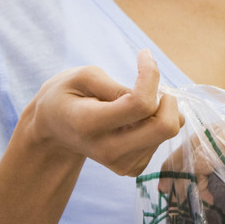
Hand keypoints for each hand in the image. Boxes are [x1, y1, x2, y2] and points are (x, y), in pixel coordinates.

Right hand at [24, 50, 181, 176]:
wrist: (55, 130)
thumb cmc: (69, 96)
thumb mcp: (82, 77)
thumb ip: (117, 85)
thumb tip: (156, 97)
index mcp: (89, 123)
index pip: (140, 104)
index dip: (150, 75)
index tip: (143, 55)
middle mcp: (107, 150)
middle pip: (165, 127)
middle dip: (168, 100)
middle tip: (154, 87)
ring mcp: (121, 163)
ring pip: (167, 132)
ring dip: (161, 111)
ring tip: (135, 103)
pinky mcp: (133, 168)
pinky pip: (163, 141)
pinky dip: (157, 123)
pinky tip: (136, 119)